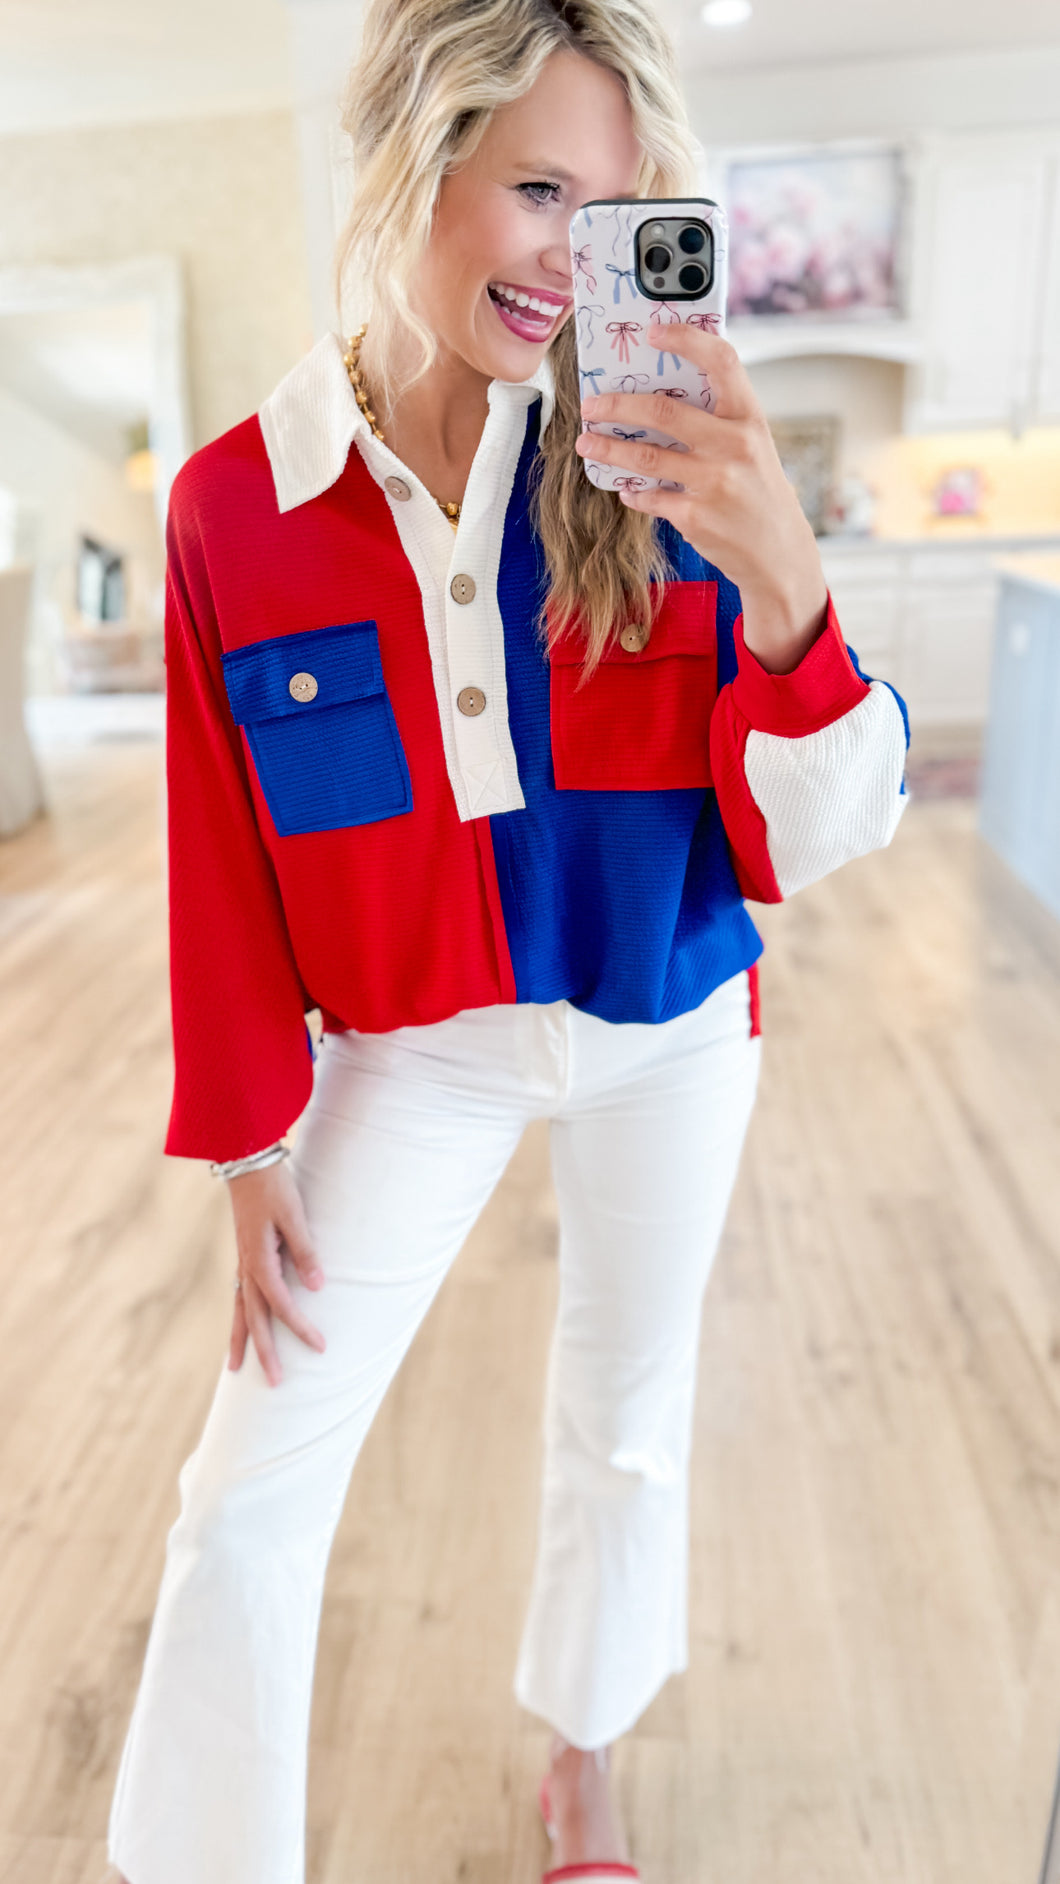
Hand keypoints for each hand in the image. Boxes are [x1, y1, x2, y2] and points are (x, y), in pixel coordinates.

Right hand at [226, 1160, 325, 1386]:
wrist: (248, 1162)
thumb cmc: (275, 1187)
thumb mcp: (295, 1215)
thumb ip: (305, 1251)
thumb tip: (317, 1287)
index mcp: (260, 1260)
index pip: (282, 1304)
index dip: (300, 1328)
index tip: (319, 1347)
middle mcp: (247, 1267)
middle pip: (254, 1318)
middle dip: (264, 1351)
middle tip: (275, 1383)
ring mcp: (242, 1263)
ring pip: (240, 1311)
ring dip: (241, 1340)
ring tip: (236, 1371)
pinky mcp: (244, 1257)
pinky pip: (239, 1297)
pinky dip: (239, 1318)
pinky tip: (241, 1330)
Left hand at [577, 322, 828, 673]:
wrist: (779, 554)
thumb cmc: (760, 491)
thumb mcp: (753, 446)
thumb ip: (718, 419)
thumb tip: (661, 391)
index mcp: (750, 418)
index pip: (722, 361)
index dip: (687, 340)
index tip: (654, 329)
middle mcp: (735, 446)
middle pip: (664, 411)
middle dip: (618, 405)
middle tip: (591, 405)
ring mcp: (714, 483)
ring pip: (645, 456)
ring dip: (608, 448)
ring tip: (587, 443)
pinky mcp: (696, 517)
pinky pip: (649, 496)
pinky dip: (632, 491)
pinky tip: (625, 487)